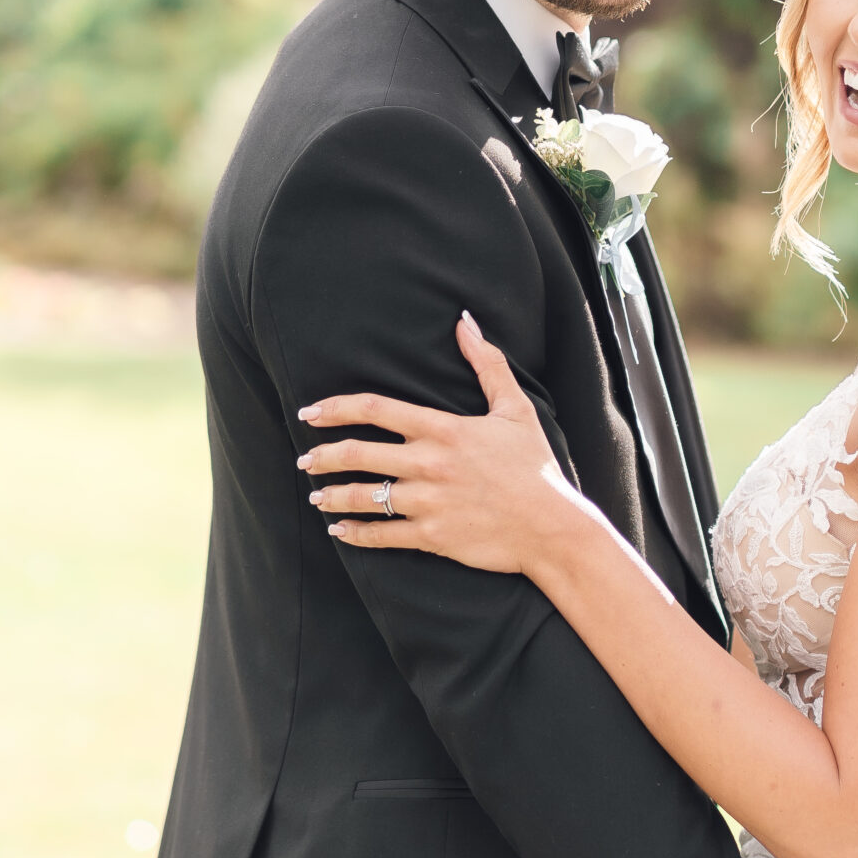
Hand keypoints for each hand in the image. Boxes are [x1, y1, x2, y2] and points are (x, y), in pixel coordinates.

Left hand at [299, 314, 587, 574]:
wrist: (552, 526)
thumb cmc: (535, 466)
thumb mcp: (516, 409)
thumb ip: (488, 364)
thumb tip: (465, 322)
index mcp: (443, 429)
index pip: (376, 409)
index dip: (336, 408)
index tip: (310, 412)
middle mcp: (428, 463)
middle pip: (357, 454)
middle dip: (322, 456)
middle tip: (304, 459)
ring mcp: (428, 501)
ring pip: (363, 496)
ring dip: (331, 494)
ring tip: (315, 494)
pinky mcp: (432, 535)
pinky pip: (381, 534)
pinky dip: (354, 532)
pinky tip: (339, 529)